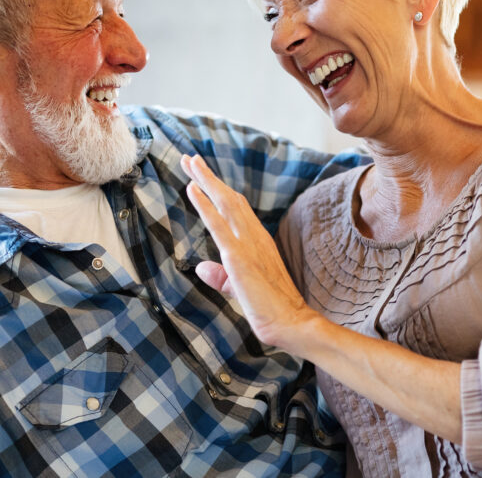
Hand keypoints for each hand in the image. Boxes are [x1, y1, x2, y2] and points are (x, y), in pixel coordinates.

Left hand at [180, 154, 317, 348]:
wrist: (291, 323)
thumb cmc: (271, 310)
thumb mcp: (241, 289)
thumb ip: (222, 277)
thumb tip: (203, 268)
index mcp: (258, 242)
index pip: (236, 209)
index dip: (219, 190)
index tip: (202, 176)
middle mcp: (254, 237)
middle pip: (229, 197)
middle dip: (208, 177)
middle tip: (191, 158)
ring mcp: (248, 244)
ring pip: (224, 202)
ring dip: (205, 180)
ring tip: (189, 162)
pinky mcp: (238, 257)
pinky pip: (218, 224)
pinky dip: (204, 204)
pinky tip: (192, 189)